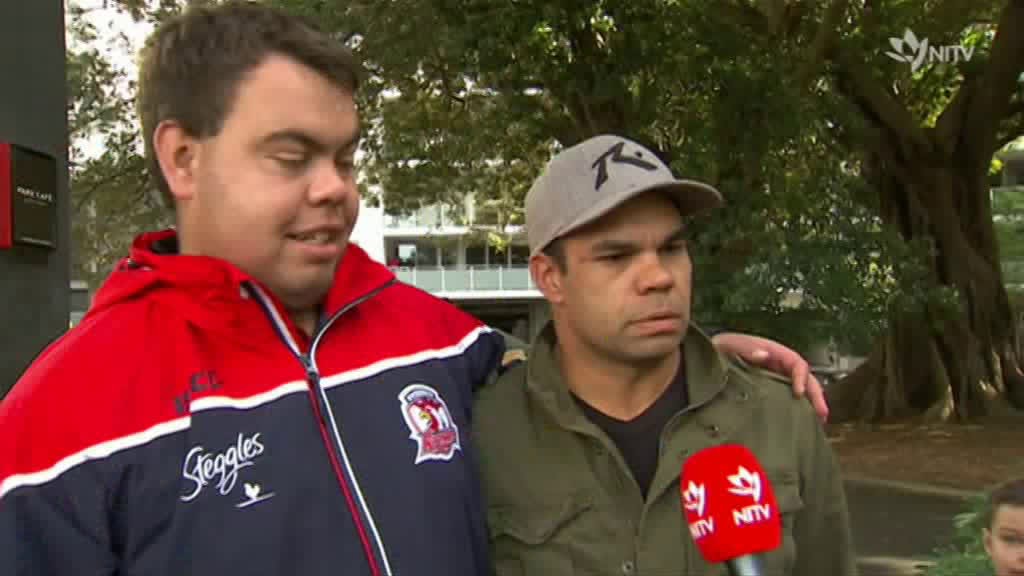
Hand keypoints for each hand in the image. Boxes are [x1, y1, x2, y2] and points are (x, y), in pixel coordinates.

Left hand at [710, 332, 828, 422]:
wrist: (707, 361)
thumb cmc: (720, 350)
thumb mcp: (729, 345)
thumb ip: (745, 348)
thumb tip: (764, 354)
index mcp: (773, 352)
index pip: (796, 363)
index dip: (801, 377)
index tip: (799, 394)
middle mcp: (779, 366)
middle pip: (805, 378)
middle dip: (816, 395)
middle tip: (822, 414)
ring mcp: (776, 379)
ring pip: (801, 390)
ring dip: (811, 405)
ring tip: (819, 423)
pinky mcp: (770, 392)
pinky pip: (788, 400)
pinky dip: (798, 410)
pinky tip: (802, 425)